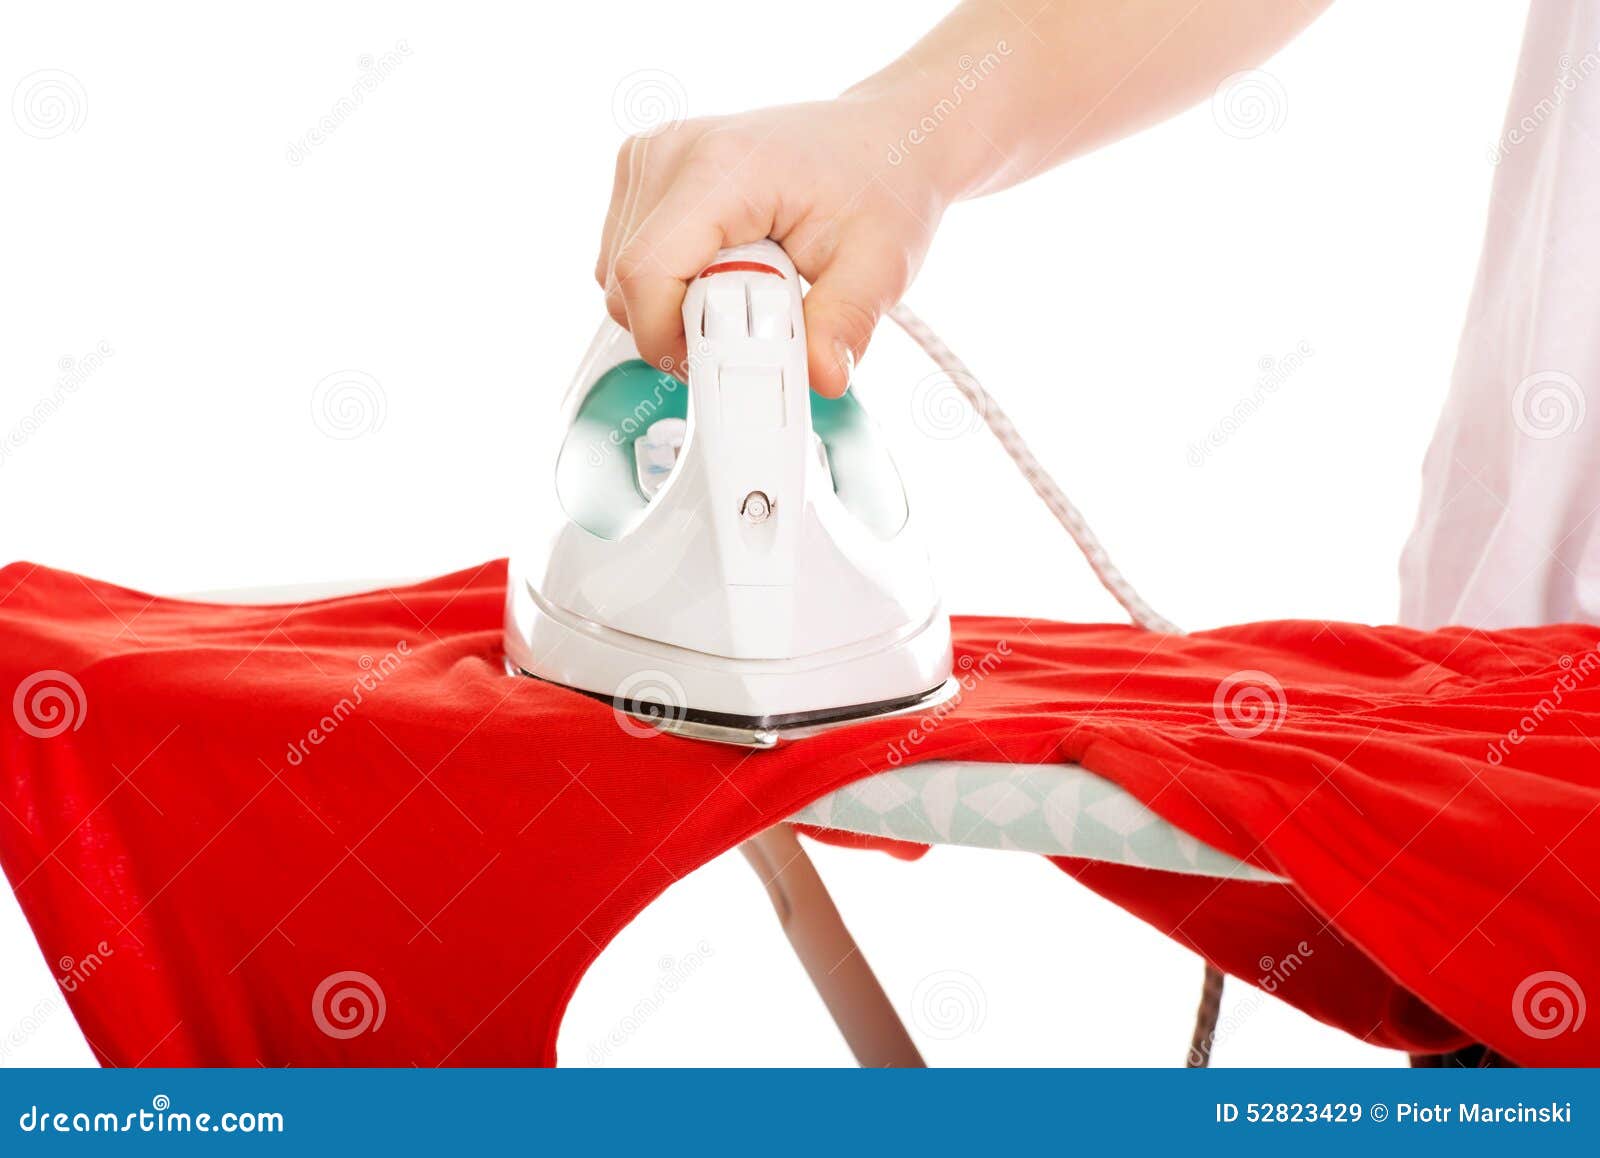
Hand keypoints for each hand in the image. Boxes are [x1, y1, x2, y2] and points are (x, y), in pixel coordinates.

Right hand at [595, 96, 950, 396]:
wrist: (880, 139)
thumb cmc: (879, 183)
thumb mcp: (878, 262)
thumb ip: (845, 323)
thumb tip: (823, 377)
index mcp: (722, 164)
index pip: (645, 272)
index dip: (667, 338)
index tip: (719, 365)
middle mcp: (671, 150)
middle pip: (625, 282)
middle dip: (680, 329)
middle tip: (753, 328)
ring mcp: (651, 156)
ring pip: (620, 277)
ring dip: (676, 309)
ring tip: (747, 291)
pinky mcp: (645, 172)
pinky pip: (630, 258)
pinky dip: (671, 286)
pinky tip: (724, 272)